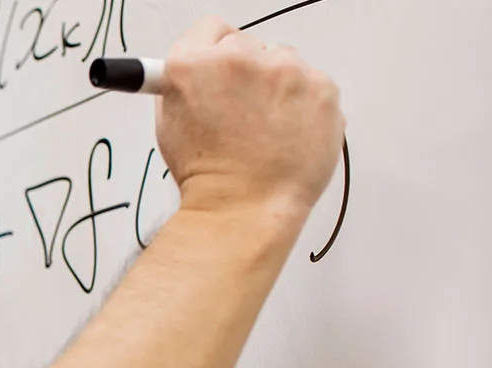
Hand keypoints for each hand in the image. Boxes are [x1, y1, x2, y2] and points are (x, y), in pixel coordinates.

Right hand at [157, 16, 344, 222]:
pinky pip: (313, 85)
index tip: (220, 76)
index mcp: (194, 64)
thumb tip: (194, 67)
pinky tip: (288, 138)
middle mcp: (239, 57)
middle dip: (248, 76)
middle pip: (250, 46)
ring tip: (266, 134)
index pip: (211, 29)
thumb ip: (184, 86)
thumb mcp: (171, 126)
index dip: (214, 54)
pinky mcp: (321, 87)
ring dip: (278, 90)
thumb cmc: (208, 180)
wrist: (243, 213)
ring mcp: (285, 70)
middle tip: (242, 119)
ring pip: (285, 64)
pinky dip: (304, 108)